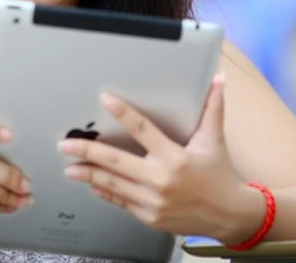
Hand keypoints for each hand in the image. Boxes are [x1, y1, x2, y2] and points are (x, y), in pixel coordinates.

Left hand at [57, 74, 264, 243]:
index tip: (105, 99)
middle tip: (65, 144)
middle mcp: (161, 180)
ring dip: (89, 174)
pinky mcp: (150, 217)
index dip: (123, 112)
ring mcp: (153, 201)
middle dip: (88, 151)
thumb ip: (212, 108)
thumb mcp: (214, 139)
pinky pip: (121, 201)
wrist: (230, 216)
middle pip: (116, 162)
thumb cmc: (219, 175)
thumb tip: (217, 78)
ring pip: (113, 184)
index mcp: (175, 156)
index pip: (143, 129)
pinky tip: (91, 184)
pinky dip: (105, 192)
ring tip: (69, 167)